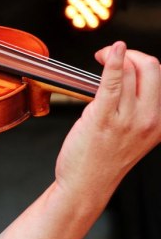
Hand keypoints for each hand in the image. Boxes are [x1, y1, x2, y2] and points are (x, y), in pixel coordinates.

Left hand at [54, 42, 160, 208]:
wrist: (86, 185)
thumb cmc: (103, 161)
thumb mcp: (134, 135)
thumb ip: (138, 109)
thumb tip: (129, 76)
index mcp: (159, 122)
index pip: (159, 77)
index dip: (141, 60)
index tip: (125, 58)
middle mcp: (149, 120)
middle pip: (151, 68)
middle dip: (132, 53)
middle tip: (111, 55)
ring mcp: (128, 119)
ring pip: (129, 72)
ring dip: (113, 57)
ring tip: (101, 58)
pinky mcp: (105, 118)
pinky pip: (114, 81)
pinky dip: (114, 60)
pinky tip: (110, 53)